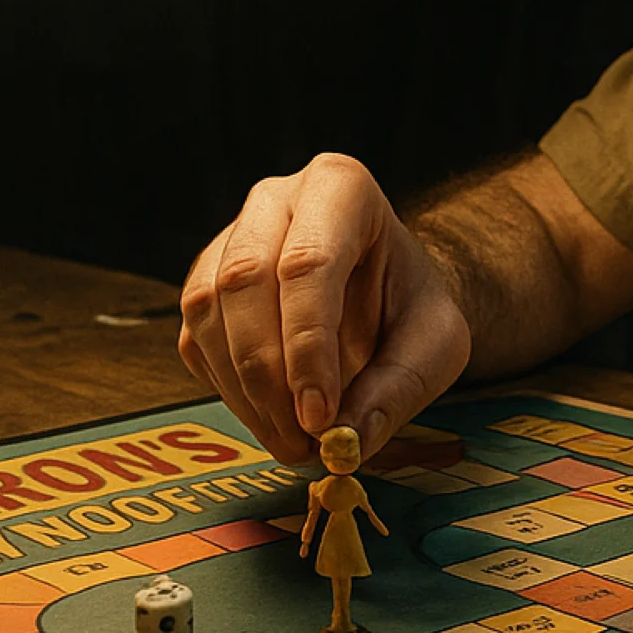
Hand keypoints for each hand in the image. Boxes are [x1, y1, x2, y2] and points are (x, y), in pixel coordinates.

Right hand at [179, 153, 473, 464]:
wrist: (387, 291)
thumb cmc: (412, 306)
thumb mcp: (436, 345)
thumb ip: (398, 390)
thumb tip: (347, 444)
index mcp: (340, 188)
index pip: (308, 263)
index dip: (307, 346)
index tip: (319, 417)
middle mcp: (275, 200)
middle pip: (245, 280)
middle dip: (268, 374)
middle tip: (301, 442)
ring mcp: (230, 237)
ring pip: (208, 311)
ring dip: (244, 391)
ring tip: (293, 443)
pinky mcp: (205, 282)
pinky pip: (195, 339)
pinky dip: (228, 390)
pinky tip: (271, 418)